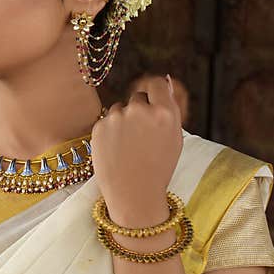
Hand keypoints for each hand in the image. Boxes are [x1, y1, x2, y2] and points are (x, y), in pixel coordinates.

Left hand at [90, 74, 182, 225]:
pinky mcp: (99, 126)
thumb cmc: (158, 168)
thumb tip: (166, 80)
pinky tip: (116, 150)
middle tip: (141, 136)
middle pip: (138, 97)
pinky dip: (110, 132)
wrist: (133, 193)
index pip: (158, 84)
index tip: (153, 103)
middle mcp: (140, 110)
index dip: (155, 93)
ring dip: (123, 120)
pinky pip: (106, 121)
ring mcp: (117, 117)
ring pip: (120, 108)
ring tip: (128, 146)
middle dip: (139, 111)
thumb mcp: (174, 138)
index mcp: (164, 113)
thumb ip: (169, 108)